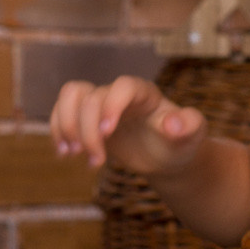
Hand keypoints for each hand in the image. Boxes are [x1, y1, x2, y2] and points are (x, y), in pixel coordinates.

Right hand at [49, 77, 208, 173]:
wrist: (165, 154)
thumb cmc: (179, 144)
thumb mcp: (191, 137)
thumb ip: (189, 126)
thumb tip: (173, 123)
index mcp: (146, 94)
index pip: (124, 86)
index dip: (112, 105)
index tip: (108, 134)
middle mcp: (120, 93)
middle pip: (93, 97)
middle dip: (88, 132)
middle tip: (96, 162)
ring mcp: (101, 103)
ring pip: (71, 95)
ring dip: (66, 125)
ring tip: (73, 154)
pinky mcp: (87, 116)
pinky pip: (62, 110)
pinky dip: (58, 130)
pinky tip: (65, 154)